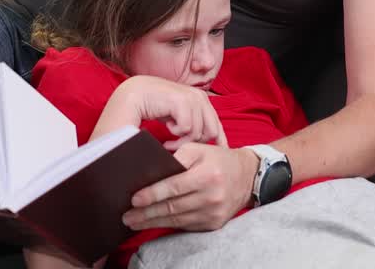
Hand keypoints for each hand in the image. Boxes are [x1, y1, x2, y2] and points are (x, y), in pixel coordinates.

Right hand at [121, 76, 227, 149]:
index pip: (217, 125)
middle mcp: (199, 96)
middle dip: (195, 144)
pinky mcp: (181, 99)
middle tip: (176, 147)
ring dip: (182, 141)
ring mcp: (191, 96)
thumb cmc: (150, 110)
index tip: (211, 156)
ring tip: (168, 141)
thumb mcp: (176, 120)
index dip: (218, 142)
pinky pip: (188, 128)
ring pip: (199, 132)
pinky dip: (175, 134)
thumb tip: (216, 145)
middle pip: (212, 131)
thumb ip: (193, 127)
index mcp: (200, 100)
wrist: (127, 99)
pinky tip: (165, 130)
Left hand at [123, 144, 257, 231]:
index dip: (153, 194)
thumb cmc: (218, 160)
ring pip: (177, 219)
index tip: (134, 199)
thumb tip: (151, 170)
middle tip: (127, 216)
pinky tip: (154, 222)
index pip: (174, 186)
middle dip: (147, 213)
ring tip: (134, 222)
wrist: (247, 177)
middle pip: (173, 207)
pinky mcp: (214, 224)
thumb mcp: (199, 149)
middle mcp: (212, 196)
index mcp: (208, 174)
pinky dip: (168, 225)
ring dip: (153, 222)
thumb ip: (177, 156)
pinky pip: (186, 226)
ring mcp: (214, 212)